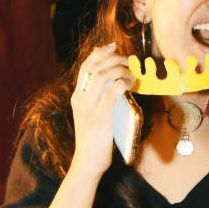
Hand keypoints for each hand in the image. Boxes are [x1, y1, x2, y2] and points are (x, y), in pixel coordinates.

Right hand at [70, 44, 133, 177]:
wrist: (88, 161)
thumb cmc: (94, 140)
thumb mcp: (92, 116)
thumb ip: (99, 101)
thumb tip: (117, 86)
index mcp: (77, 97)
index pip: (85, 67)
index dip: (98, 53)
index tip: (111, 46)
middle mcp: (80, 98)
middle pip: (94, 66)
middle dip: (112, 57)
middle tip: (126, 59)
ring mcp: (89, 107)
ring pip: (103, 76)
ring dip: (120, 69)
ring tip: (131, 73)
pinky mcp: (101, 116)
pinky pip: (113, 92)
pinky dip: (123, 83)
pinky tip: (131, 83)